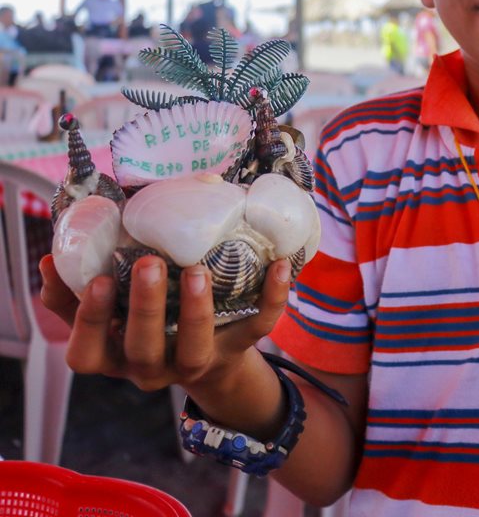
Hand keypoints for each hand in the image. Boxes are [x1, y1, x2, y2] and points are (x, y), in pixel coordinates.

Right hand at [39, 253, 291, 392]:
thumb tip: (53, 257)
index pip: (87, 354)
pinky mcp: (238, 348)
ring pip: (194, 349)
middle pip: (142, 349)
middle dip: (145, 307)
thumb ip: (77, 288)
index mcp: (112, 356)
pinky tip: (278, 265)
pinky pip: (258, 326)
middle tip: (149, 264)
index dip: (89, 321)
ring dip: (195, 310)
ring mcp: (196, 363)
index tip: (96, 281)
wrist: (209, 354)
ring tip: (196, 270)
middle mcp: (150, 368)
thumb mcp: (108, 309)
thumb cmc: (147, 319)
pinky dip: (272, 297)